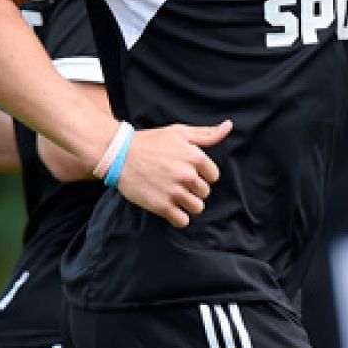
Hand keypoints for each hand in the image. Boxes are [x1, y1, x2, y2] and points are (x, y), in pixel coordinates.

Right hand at [117, 120, 231, 227]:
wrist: (119, 154)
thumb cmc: (151, 142)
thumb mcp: (180, 132)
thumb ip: (207, 134)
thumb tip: (228, 126)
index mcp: (195, 157)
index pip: (213, 176)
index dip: (201, 175)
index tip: (187, 172)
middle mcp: (187, 175)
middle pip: (205, 193)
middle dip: (193, 189)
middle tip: (176, 182)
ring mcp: (174, 191)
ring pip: (196, 208)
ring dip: (187, 204)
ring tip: (173, 195)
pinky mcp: (161, 206)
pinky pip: (182, 221)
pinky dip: (178, 218)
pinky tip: (169, 208)